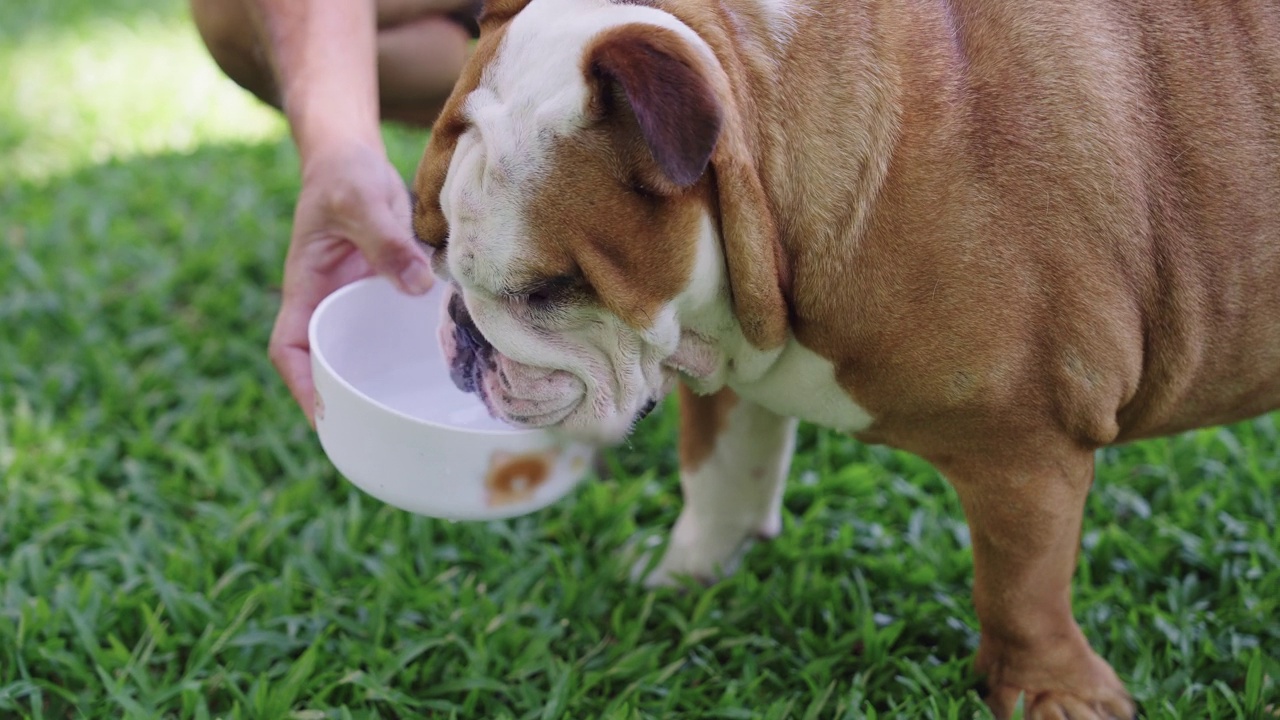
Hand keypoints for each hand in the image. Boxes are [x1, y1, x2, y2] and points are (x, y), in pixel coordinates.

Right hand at [269, 142, 433, 425]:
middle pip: (327, 361)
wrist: (353, 153)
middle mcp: (329, 301)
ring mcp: (355, 298)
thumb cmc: (345, 173)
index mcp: (307, 287)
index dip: (301, 384)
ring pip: (361, 348)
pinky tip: (442, 365)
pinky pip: (391, 327)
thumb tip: (419, 287)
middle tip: (377, 433)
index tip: (323, 414)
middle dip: (343, 398)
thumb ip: (388, 242)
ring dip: (379, 378)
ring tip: (411, 415)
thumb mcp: (363, 201)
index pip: (290, 347)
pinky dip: (409, 347)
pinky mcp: (383, 290)